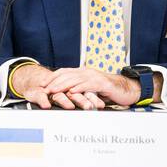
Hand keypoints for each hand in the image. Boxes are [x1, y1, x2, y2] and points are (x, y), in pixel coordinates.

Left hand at [11, 64, 136, 108]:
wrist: (124, 89)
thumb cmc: (105, 91)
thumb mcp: (88, 89)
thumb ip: (77, 89)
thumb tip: (63, 94)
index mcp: (82, 72)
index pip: (63, 72)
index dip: (52, 77)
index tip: (42, 84)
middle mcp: (86, 72)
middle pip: (66, 74)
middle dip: (54, 82)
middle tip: (44, 89)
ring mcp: (94, 76)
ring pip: (75, 79)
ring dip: (62, 85)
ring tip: (53, 90)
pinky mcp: (102, 83)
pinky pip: (88, 85)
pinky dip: (79, 88)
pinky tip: (72, 92)